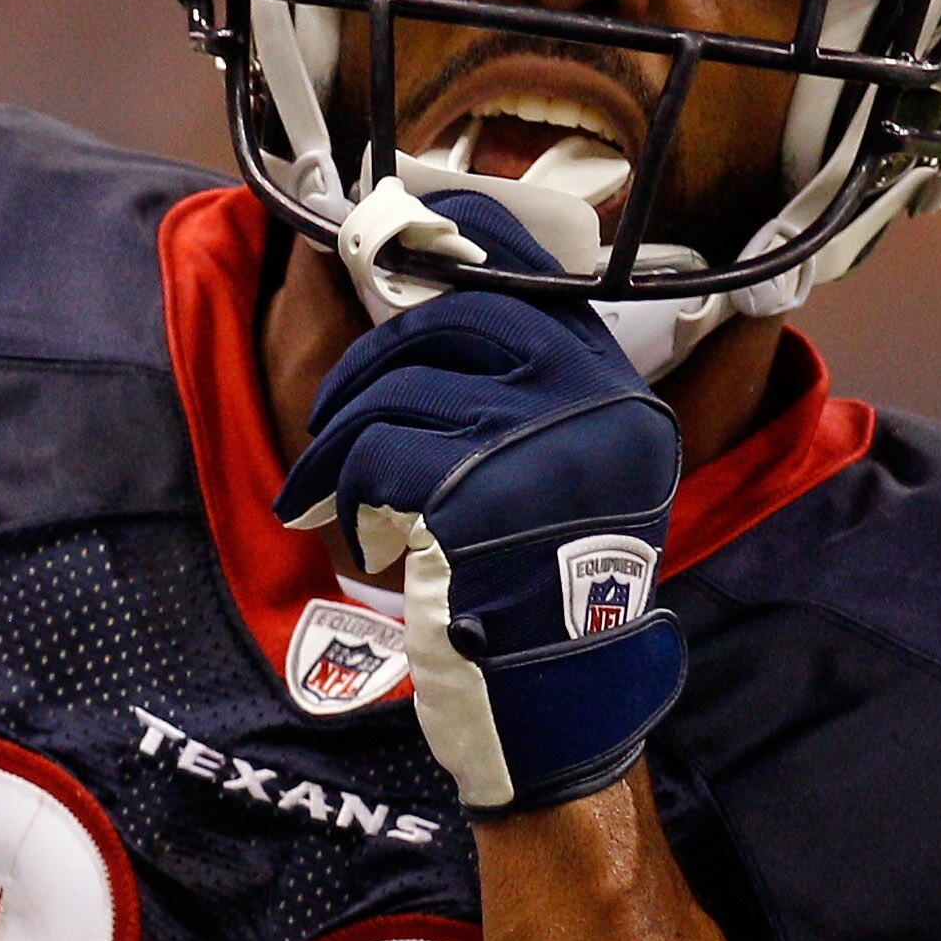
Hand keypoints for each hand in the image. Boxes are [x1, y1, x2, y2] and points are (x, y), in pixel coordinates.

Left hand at [272, 190, 684, 810]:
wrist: (562, 705)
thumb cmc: (541, 596)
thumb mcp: (563, 479)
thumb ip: (519, 402)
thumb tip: (423, 314)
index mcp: (613, 393)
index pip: (529, 276)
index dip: (460, 241)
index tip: (402, 234)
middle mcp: (588, 403)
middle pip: (447, 320)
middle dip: (367, 363)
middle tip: (333, 422)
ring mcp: (534, 443)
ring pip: (393, 389)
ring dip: (338, 444)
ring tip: (328, 494)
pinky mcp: (474, 493)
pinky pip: (373, 455)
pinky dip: (345, 495)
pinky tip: (359, 538)